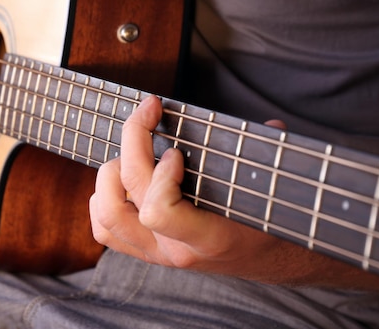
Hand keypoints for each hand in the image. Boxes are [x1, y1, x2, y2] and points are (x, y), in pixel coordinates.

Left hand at [90, 95, 287, 279]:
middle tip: (149, 117)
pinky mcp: (145, 249)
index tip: (178, 151)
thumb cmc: (275, 220)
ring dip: (110, 174)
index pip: (158, 212)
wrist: (274, 261)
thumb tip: (272, 123)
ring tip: (135, 153)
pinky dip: (104, 197)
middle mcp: (174, 249)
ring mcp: (155, 252)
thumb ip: (268, 156)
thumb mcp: (273, 190)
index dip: (161, 174)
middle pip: (124, 195)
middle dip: (132, 144)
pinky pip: (104, 228)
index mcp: (208, 238)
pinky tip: (124, 177)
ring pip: (105, 215)